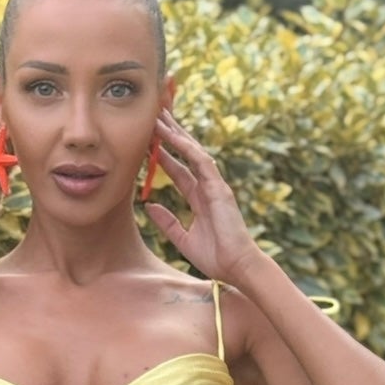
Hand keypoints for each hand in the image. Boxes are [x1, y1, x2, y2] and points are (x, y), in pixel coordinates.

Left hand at [141, 107, 260, 284]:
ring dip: (176, 134)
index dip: (165, 157)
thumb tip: (148, 206)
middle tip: (155, 117)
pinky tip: (170, 135)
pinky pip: (200, 160)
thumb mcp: (182, 239)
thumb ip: (167, 222)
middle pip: (187, 155)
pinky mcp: (219, 187)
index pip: (180, 171)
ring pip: (192, 152)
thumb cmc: (215, 258)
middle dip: (171, 136)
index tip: (149, 144)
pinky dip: (185, 147)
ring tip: (159, 118)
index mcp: (200, 199)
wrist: (235, 267)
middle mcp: (208, 187)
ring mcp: (215, 185)